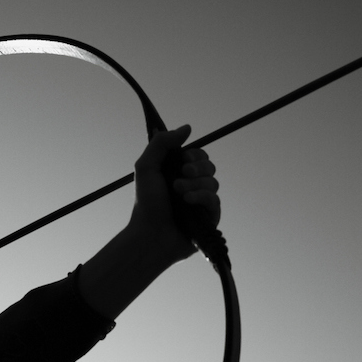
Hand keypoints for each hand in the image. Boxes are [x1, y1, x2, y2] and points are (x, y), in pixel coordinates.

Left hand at [132, 125, 220, 261]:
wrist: (149, 234)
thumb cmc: (146, 203)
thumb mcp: (147, 167)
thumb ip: (162, 143)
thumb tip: (187, 127)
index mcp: (179, 174)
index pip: (199, 156)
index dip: (194, 155)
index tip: (182, 159)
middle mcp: (193, 186)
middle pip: (209, 166)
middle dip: (196, 168)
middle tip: (181, 175)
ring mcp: (202, 203)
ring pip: (213, 182)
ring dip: (195, 184)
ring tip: (178, 193)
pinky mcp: (209, 218)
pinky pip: (215, 200)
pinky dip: (202, 197)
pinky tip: (188, 202)